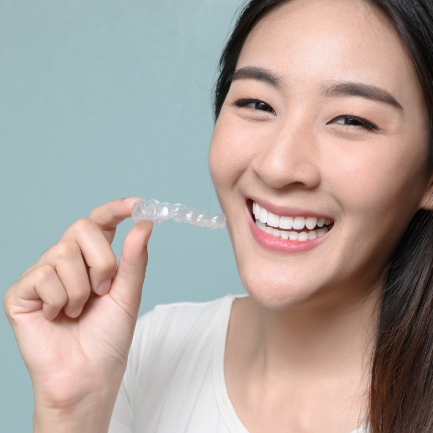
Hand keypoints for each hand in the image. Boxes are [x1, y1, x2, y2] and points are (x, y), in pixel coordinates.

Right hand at [3, 198, 151, 431]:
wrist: (88, 375)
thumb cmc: (108, 337)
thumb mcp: (128, 294)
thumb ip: (133, 259)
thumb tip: (144, 224)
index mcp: (93, 258)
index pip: (100, 221)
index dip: (116, 209)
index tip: (137, 204)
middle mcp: (66, 260)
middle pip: (82, 227)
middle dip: (102, 260)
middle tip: (103, 290)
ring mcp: (43, 274)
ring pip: (63, 252)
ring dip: (82, 288)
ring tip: (79, 310)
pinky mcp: (22, 292)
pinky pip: (43, 275)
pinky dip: (60, 300)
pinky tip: (57, 317)